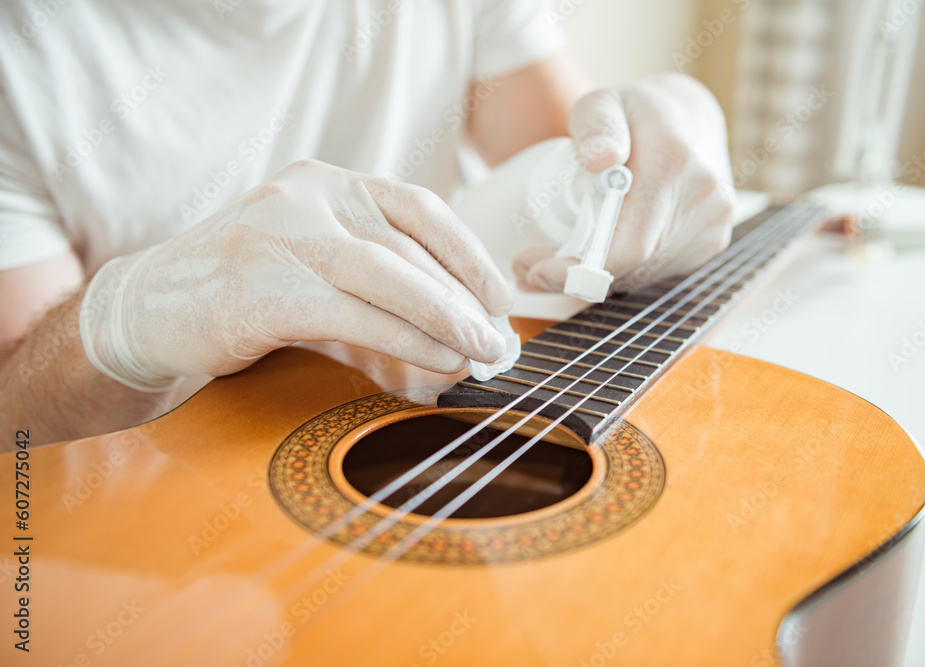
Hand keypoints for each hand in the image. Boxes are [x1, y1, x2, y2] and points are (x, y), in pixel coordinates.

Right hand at [79, 160, 512, 390]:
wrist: (148, 310)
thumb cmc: (247, 292)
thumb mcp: (316, 267)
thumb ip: (378, 287)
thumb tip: (460, 332)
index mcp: (325, 183)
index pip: (418, 207)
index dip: (469, 253)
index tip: (501, 296)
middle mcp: (304, 198)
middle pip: (408, 248)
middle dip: (463, 299)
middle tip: (497, 340)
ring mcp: (277, 237)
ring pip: (386, 276)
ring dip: (444, 320)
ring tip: (479, 354)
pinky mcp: (257, 291)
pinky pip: (350, 316)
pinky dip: (403, 341)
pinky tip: (435, 362)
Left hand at [513, 73, 735, 292]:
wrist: (690, 117)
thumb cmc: (635, 111)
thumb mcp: (603, 104)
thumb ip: (597, 125)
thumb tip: (599, 160)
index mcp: (676, 163)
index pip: (629, 243)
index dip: (581, 269)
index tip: (537, 272)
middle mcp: (704, 198)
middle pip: (632, 266)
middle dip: (575, 277)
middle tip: (531, 270)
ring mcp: (714, 223)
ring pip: (643, 275)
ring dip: (596, 278)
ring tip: (557, 261)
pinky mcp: (713, 240)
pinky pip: (658, 272)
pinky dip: (622, 271)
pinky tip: (599, 254)